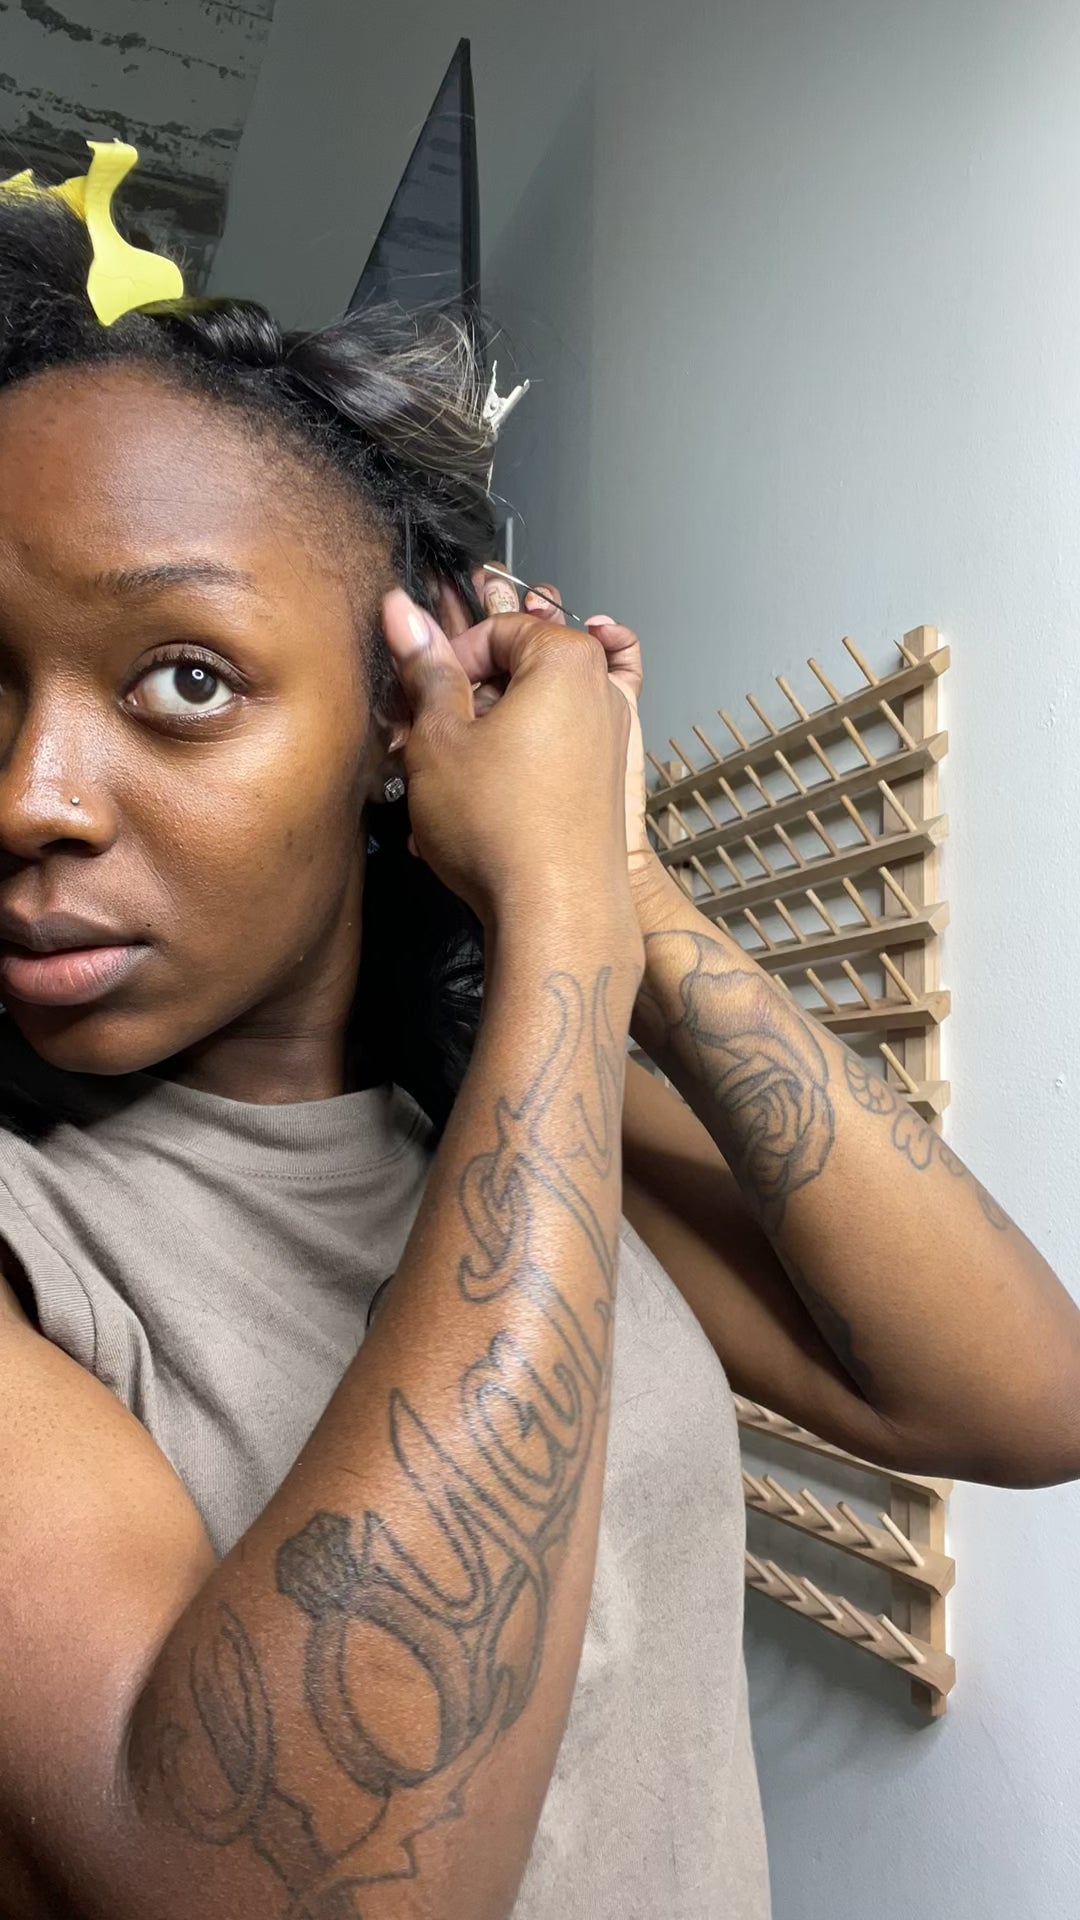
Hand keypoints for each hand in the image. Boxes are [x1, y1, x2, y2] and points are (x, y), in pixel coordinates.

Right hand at [381, 589, 640, 954]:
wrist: (555, 914)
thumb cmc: (500, 827)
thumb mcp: (439, 738)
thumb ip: (425, 669)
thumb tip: (403, 611)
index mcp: (568, 660)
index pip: (496, 628)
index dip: (448, 659)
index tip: (420, 698)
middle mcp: (603, 693)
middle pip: (520, 672)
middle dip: (465, 702)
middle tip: (422, 742)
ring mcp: (613, 740)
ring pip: (533, 716)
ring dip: (483, 741)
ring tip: (445, 784)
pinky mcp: (607, 785)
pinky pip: (556, 753)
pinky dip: (520, 764)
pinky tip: (484, 797)